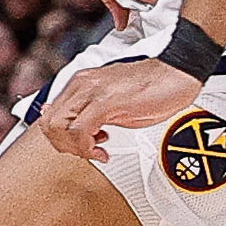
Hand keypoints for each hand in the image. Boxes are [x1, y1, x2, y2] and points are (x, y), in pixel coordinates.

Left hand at [41, 56, 202, 161]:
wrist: (177, 74)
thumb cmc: (152, 88)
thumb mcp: (113, 105)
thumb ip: (90, 116)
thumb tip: (73, 130)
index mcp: (80, 84)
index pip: (49, 116)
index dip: (59, 139)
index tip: (78, 147)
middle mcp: (81, 84)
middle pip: (48, 123)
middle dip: (65, 146)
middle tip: (86, 152)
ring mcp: (91, 90)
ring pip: (59, 127)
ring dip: (76, 148)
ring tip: (97, 150)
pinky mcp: (106, 100)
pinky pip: (80, 130)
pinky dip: (87, 147)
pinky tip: (103, 149)